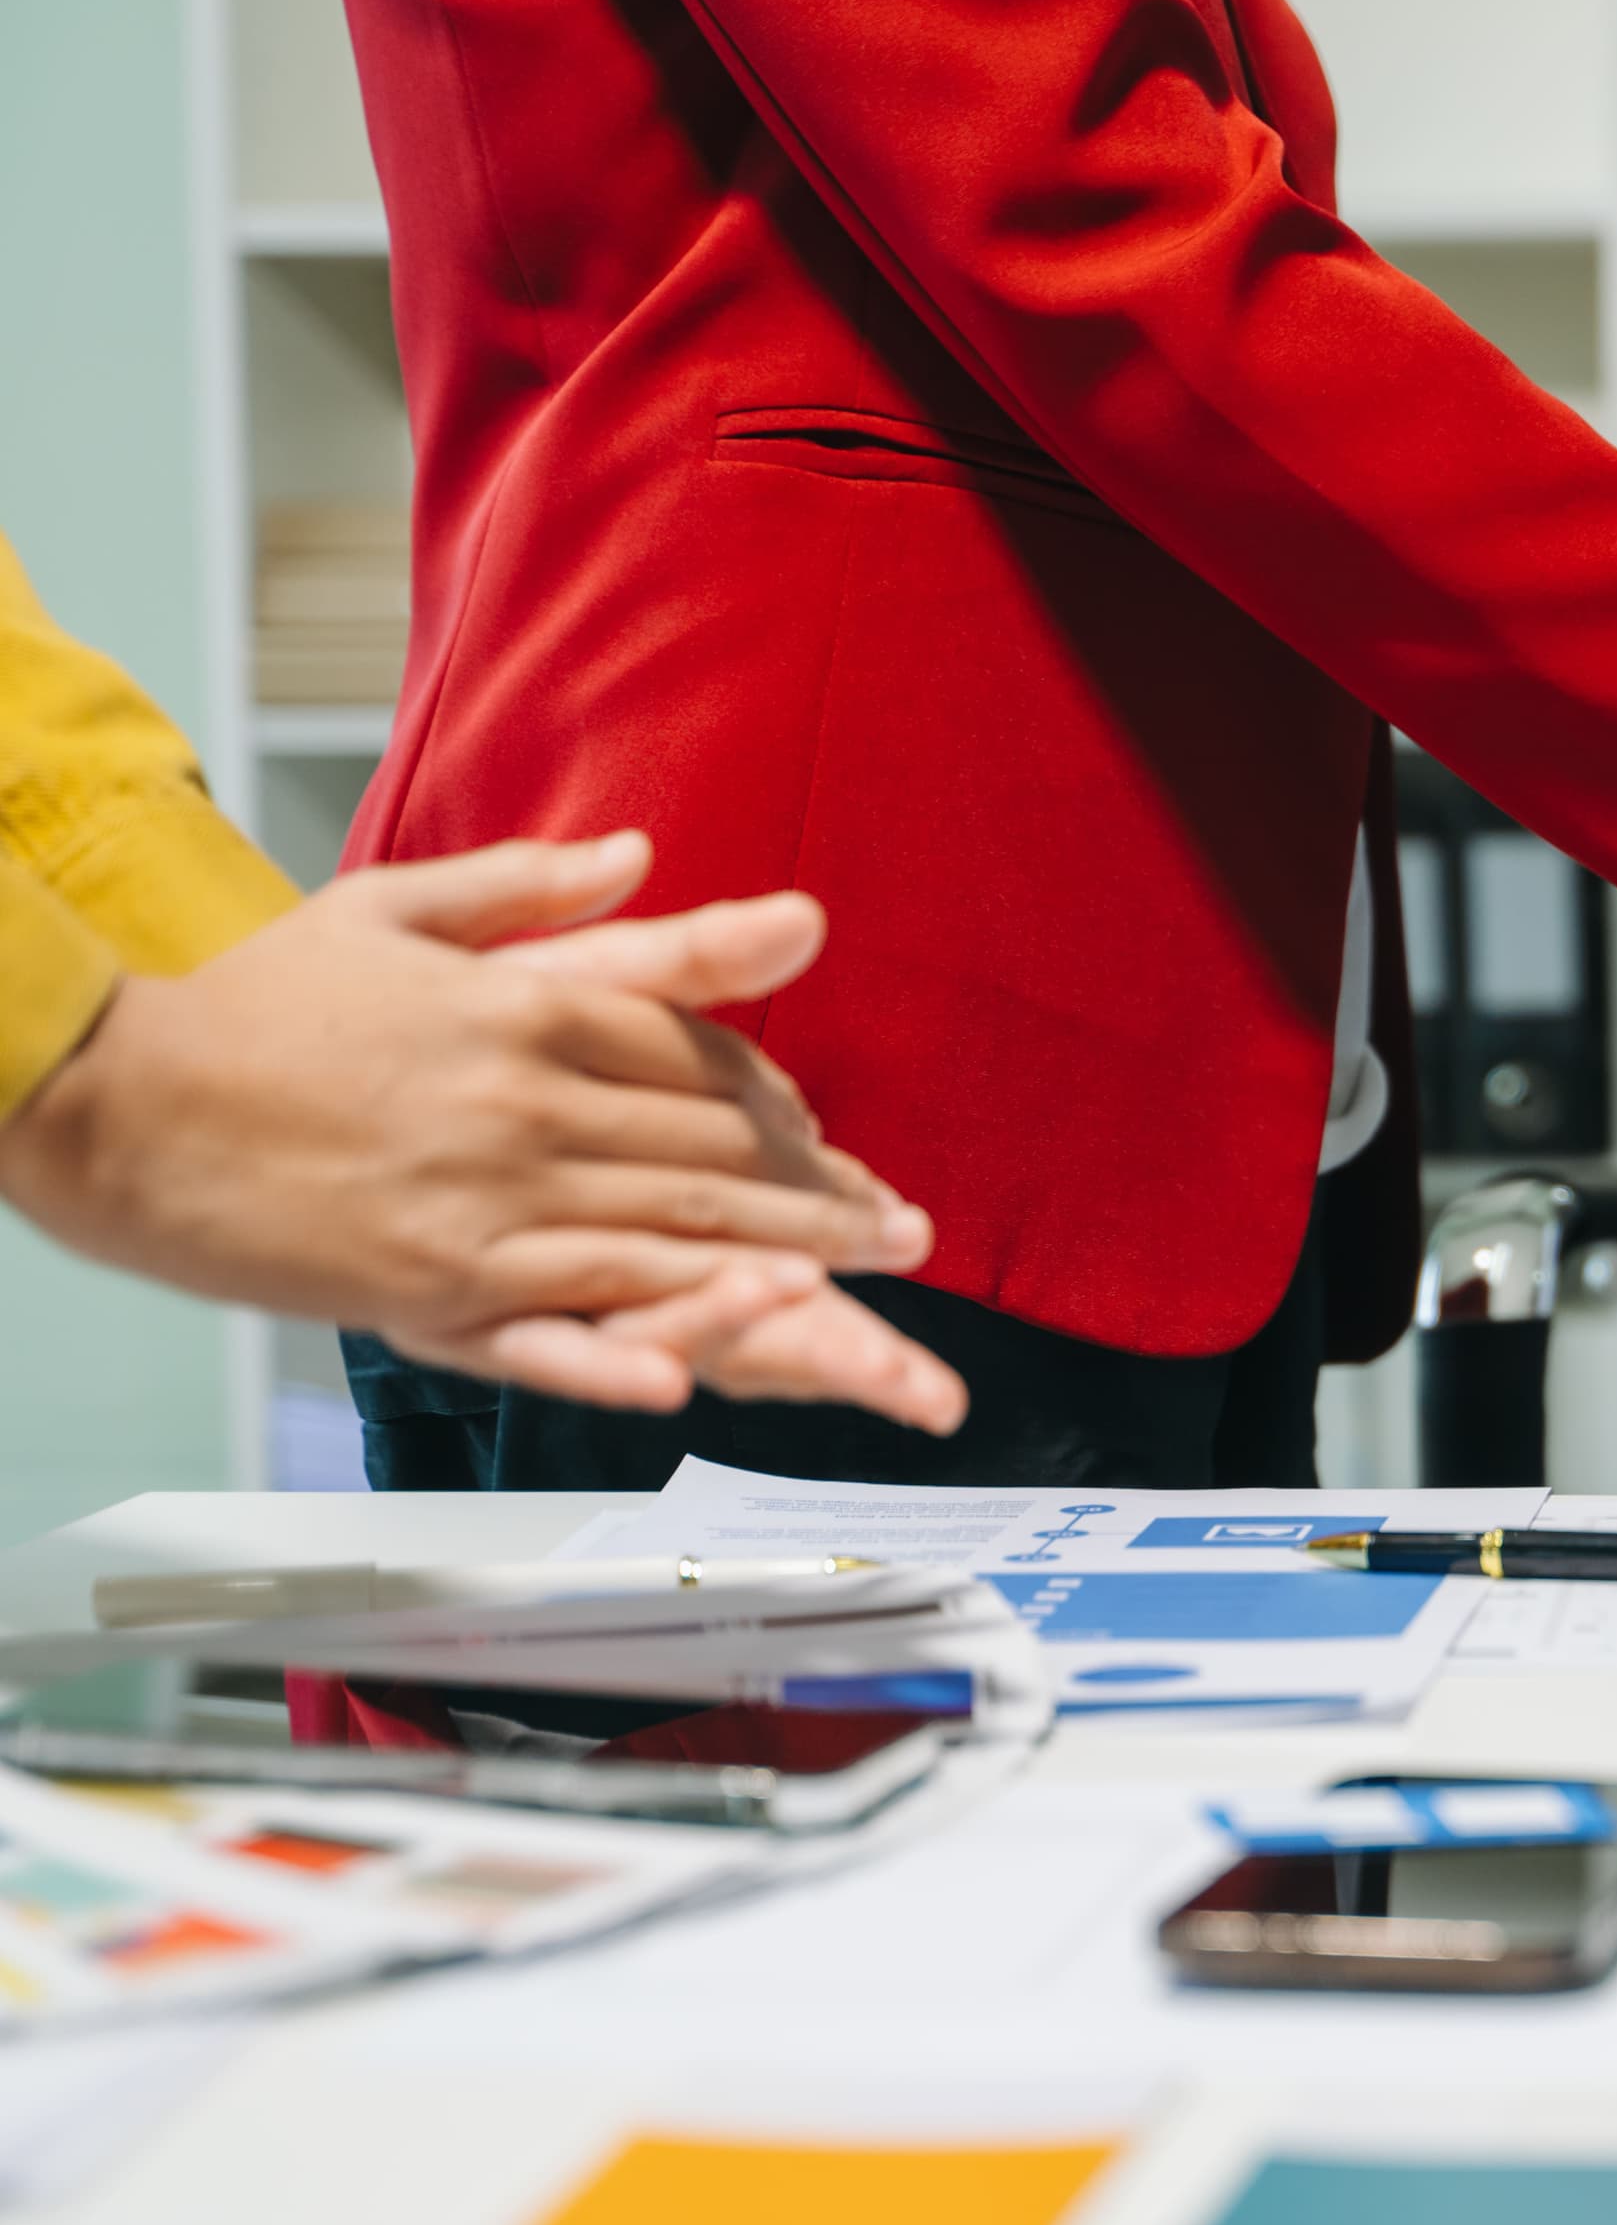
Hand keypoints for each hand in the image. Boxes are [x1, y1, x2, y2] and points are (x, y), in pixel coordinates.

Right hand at [0, 833, 963, 1430]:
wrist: (108, 1082)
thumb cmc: (250, 997)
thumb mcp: (398, 908)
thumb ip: (536, 892)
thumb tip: (643, 851)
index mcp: (527, 1012)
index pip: (701, 1061)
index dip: (779, 1104)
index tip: (825, 1134)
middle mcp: (525, 1109)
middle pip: (713, 1157)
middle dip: (821, 1196)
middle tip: (900, 1230)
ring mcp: (480, 1207)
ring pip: (667, 1241)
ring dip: (781, 1268)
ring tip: (869, 1295)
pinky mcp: (425, 1290)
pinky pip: (550, 1328)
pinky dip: (626, 1348)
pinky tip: (692, 1373)